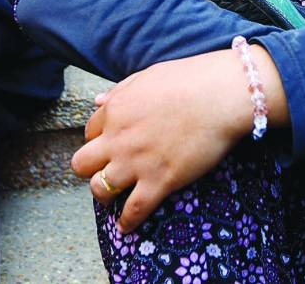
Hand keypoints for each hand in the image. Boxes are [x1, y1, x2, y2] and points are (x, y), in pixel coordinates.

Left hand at [71, 45, 284, 232]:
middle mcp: (118, 139)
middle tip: (107, 169)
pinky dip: (127, 222)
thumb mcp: (148, 76)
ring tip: (114, 197)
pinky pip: (132, 211)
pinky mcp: (159, 182)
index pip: (90, 131)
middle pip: (82, 163)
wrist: (222, 96)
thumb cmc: (192, 80)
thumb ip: (121, 91)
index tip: (111, 144)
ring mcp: (136, 163)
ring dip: (105, 194)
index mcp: (115, 110)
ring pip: (100, 189)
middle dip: (91, 168)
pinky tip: (126, 227)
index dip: (100, 139)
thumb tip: (98, 100)